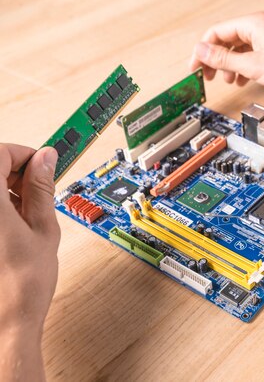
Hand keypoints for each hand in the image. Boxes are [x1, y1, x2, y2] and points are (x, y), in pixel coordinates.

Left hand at [0, 144, 59, 380]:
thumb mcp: (43, 229)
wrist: (4, 321)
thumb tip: (46, 160)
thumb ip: (42, 188)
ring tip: (26, 213)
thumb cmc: (23, 284)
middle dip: (13, 172)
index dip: (22, 154)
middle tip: (37, 190)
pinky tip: (10, 225)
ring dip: (4, 190)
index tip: (40, 164)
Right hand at [189, 12, 263, 98]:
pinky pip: (250, 57)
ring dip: (229, 66)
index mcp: (253, 24)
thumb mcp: (252, 65)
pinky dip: (242, 69)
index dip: (203, 50)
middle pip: (226, 41)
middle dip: (215, 59)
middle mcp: (259, 28)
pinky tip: (242, 80)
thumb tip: (202, 52)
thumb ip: (224, 59)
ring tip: (228, 80)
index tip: (195, 67)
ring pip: (238, 50)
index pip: (217, 32)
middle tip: (207, 76)